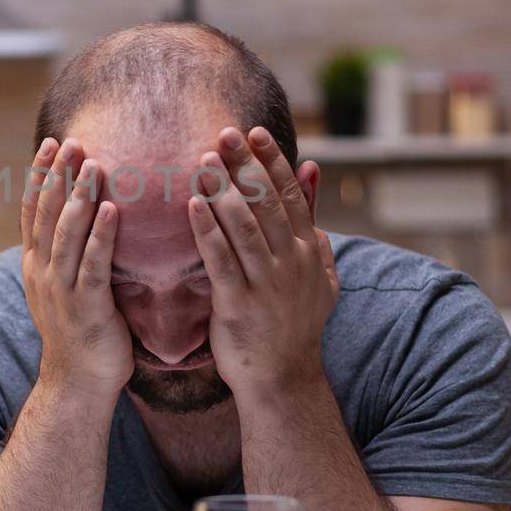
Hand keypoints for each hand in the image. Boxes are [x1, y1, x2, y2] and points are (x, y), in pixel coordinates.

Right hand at [21, 137, 133, 399]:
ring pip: (67, 232)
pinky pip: (94, 263)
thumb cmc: (79, 333)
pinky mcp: (87, 306)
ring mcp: (62, 289)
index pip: (32, 210)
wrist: (77, 382)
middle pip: (46, 213)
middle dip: (58, 174)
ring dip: (79, 196)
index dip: (40, 175)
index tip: (51, 143)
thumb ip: (67, 255)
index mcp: (36, 265)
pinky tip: (113, 209)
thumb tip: (78, 222)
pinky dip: (102, 234)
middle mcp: (43, 272)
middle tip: (71, 140)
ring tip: (92, 164)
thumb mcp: (63, 288)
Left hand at [187, 126, 338, 397]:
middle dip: (243, 165)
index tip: (254, 131)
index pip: (289, 195)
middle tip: (222, 132)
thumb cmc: (294, 323)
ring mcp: (266, 283)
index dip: (271, 161)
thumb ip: (313, 223)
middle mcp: (290, 262)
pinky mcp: (239, 304)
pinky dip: (206, 230)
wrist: (283, 379)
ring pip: (244, 227)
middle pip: (266, 203)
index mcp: (307, 251)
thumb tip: (312, 173)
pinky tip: (191, 205)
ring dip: (222, 190)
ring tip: (202, 160)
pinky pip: (220, 259)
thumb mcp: (318, 273)